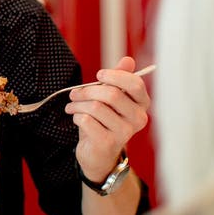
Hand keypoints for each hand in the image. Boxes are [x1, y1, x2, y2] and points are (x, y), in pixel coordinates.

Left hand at [65, 56, 149, 182]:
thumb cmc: (104, 121)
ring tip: (71, 107)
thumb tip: (128, 60)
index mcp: (141, 104)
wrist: (98, 154)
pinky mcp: (108, 143)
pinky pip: (87, 120)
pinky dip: (76, 117)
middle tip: (74, 94)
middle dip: (87, 91)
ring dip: (78, 104)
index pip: (135, 84)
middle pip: (111, 94)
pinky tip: (77, 119)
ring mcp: (125, 132)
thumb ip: (119, 79)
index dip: (115, 76)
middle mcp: (138, 119)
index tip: (98, 75)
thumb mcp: (111, 98)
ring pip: (96, 107)